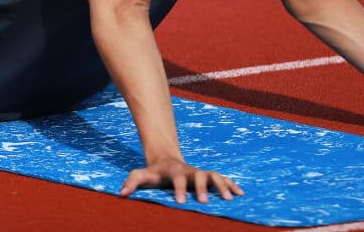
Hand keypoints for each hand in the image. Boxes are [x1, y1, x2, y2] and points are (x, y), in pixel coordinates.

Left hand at [120, 157, 243, 203]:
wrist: (168, 160)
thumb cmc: (155, 172)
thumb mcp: (142, 174)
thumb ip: (132, 181)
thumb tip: (122, 193)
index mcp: (175, 171)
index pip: (178, 179)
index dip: (179, 189)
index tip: (180, 202)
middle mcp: (190, 171)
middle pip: (199, 175)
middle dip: (203, 188)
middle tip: (205, 203)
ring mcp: (200, 172)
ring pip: (214, 175)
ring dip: (222, 185)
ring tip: (229, 199)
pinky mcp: (208, 176)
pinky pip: (223, 178)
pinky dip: (232, 184)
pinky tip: (241, 194)